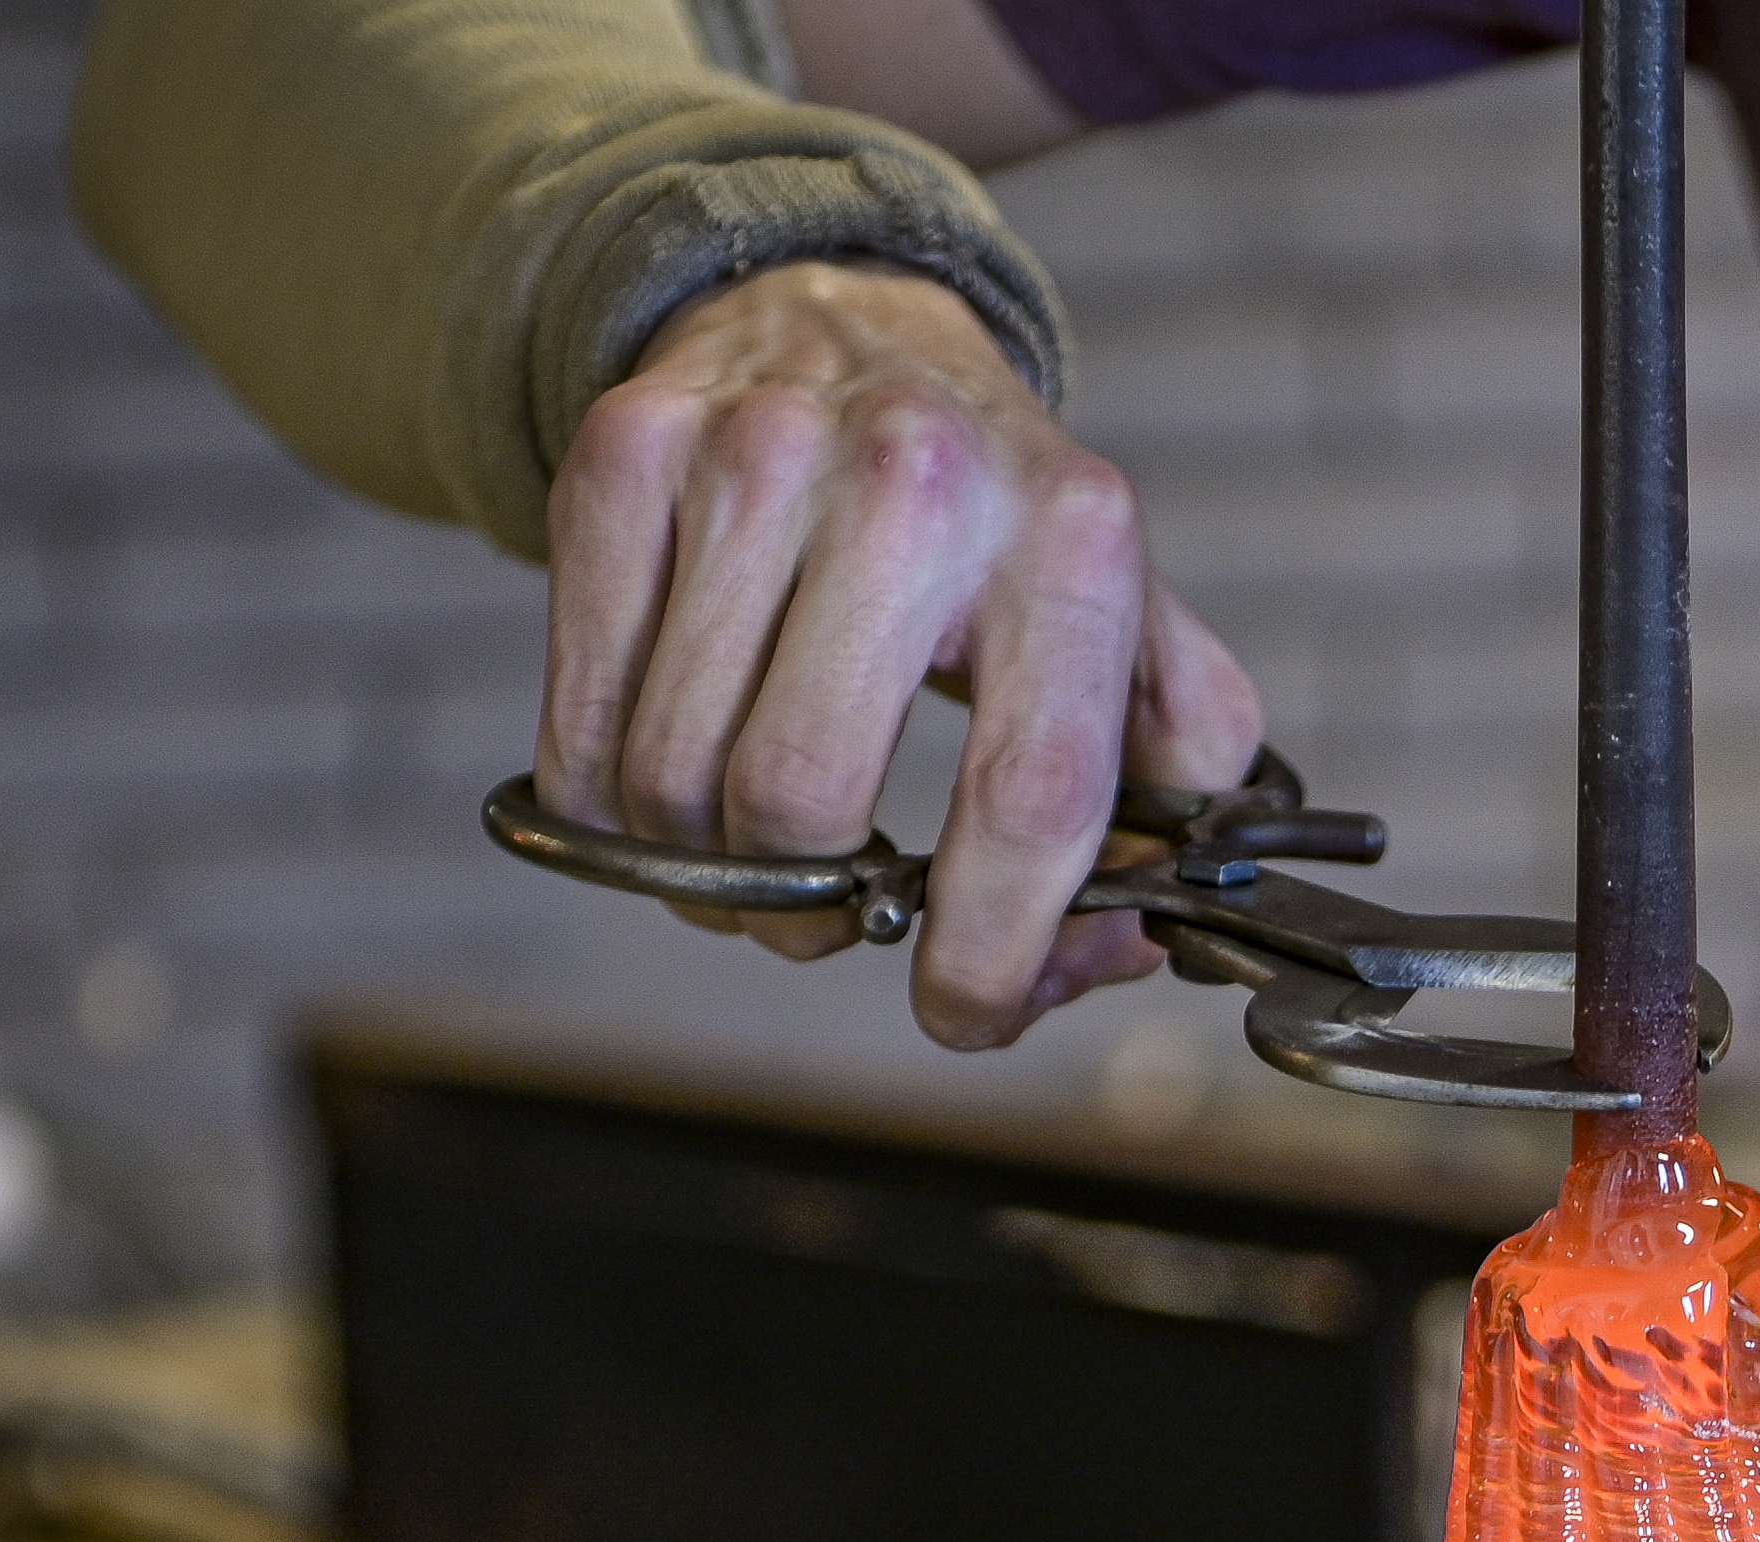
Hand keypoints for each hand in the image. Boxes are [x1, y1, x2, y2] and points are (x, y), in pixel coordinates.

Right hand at [537, 261, 1265, 1045]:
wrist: (844, 317)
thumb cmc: (991, 517)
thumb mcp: (1133, 620)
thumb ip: (1179, 786)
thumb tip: (1121, 936)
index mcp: (1071, 537)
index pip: (1033, 802)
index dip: (992, 956)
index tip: (958, 1007)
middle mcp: (916, 479)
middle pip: (802, 800)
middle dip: (805, 912)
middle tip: (824, 913)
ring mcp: (753, 455)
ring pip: (673, 775)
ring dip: (699, 871)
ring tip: (749, 847)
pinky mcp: (625, 456)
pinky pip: (580, 715)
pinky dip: (606, 802)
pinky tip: (663, 782)